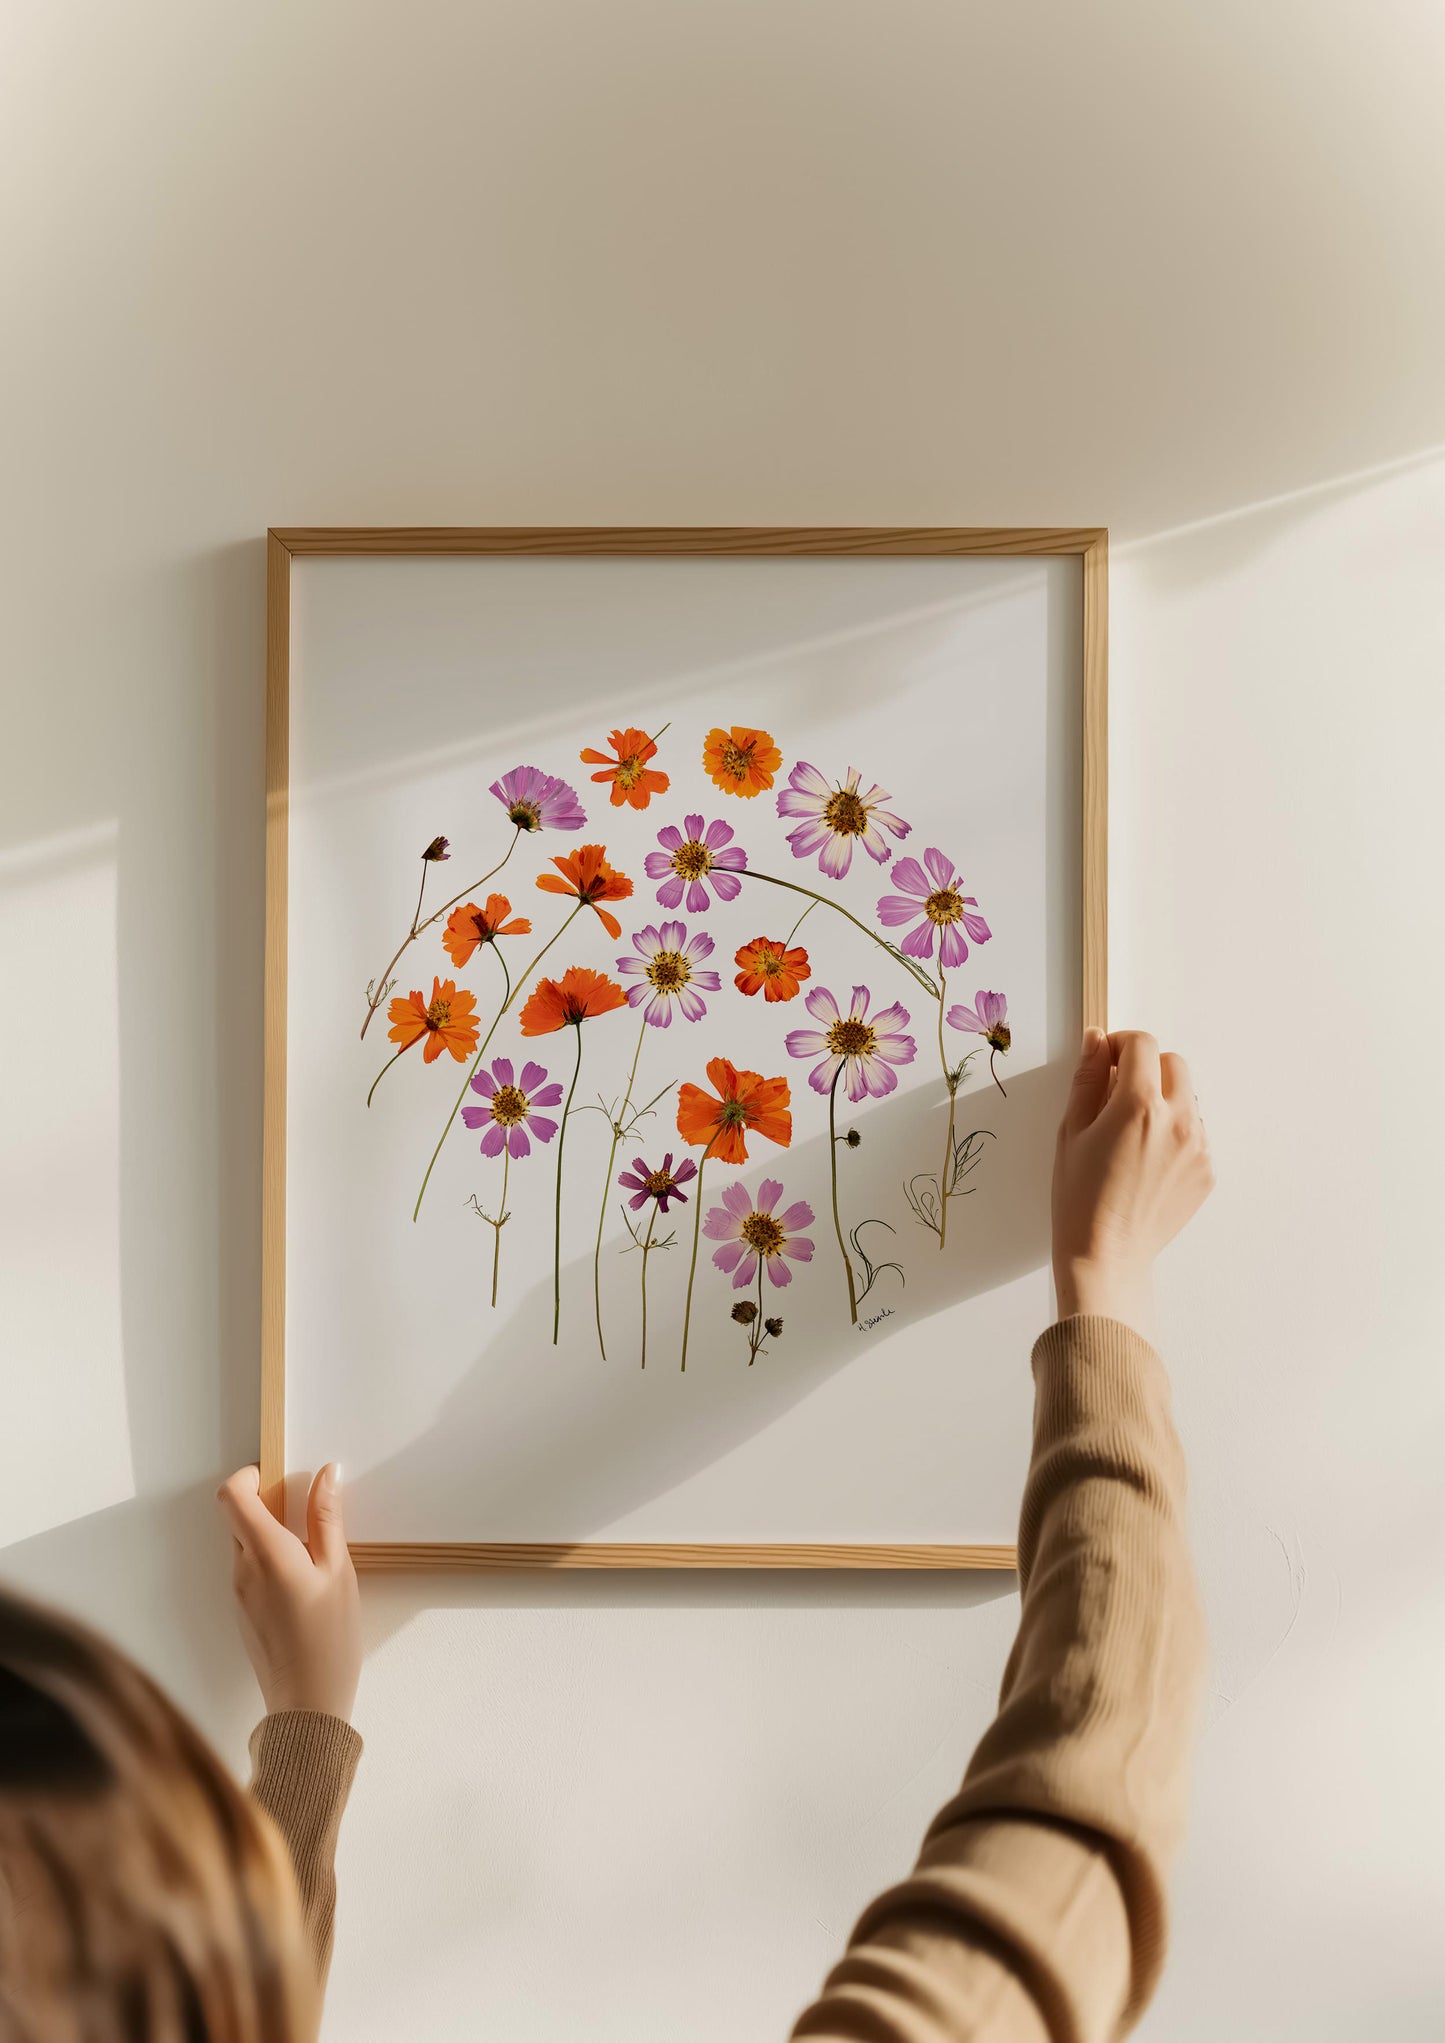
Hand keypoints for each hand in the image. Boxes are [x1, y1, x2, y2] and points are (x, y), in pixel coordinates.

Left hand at [216, 1463, 360, 1721]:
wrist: (306, 1704)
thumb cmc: (329, 1639)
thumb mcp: (338, 1571)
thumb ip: (328, 1519)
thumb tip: (326, 1474)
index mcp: (265, 1553)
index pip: (233, 1497)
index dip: (248, 1476)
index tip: (276, 1474)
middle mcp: (243, 1569)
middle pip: (238, 1519)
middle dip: (266, 1504)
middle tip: (305, 1509)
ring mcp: (239, 1593)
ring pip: (244, 1545)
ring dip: (270, 1533)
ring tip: (313, 1551)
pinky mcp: (243, 1611)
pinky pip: (250, 1571)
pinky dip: (271, 1560)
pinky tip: (304, 1581)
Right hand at [1051, 1028, 1213, 1337]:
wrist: (1106, 1255)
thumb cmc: (1079, 1197)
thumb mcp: (1071, 1132)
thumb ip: (1087, 1079)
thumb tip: (1096, 1040)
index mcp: (1139, 1105)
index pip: (1142, 1044)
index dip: (1120, 1043)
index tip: (1105, 1059)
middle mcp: (1178, 1121)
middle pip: (1173, 1063)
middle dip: (1146, 1066)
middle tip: (1117, 1093)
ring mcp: (1199, 1147)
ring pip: (1188, 1097)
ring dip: (1163, 1099)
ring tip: (1132, 1133)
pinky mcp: (1207, 1170)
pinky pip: (1195, 1132)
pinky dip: (1174, 1132)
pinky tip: (1145, 1160)